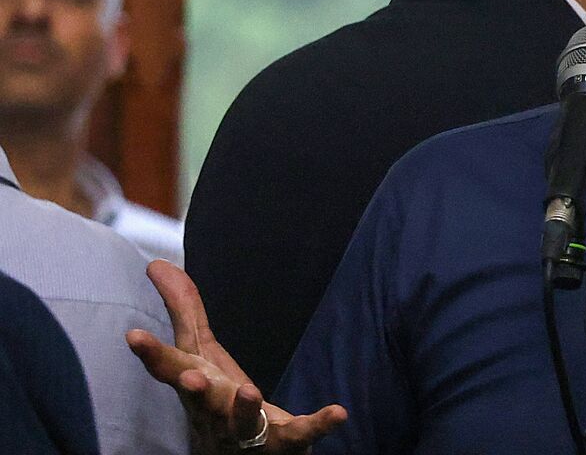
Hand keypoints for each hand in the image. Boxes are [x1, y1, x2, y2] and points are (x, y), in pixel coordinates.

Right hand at [126, 260, 346, 453]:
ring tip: (249, 392)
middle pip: (201, 403)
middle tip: (190, 377)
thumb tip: (156, 262)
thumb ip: (184, 311)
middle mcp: (216, 413)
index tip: (133, 335)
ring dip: (244, 410)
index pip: (169, 370)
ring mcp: (250, 432)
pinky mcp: (286, 443)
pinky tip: (338, 413)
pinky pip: (303, 434)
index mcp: (196, 388)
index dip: (152, 354)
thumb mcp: (201, 354)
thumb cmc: (217, 401)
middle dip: (194, 391)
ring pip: (243, 424)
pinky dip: (319, 424)